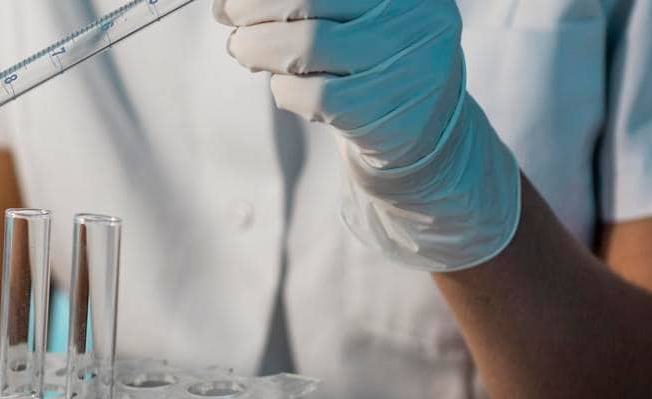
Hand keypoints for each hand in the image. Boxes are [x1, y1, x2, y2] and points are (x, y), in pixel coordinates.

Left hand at [215, 0, 519, 270]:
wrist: (423, 132)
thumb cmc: (377, 63)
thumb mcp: (359, 18)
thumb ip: (308, 5)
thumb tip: (230, 1)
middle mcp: (413, 16)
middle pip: (307, 1)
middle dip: (253, 8)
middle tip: (229, 16)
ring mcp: (403, 64)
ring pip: (304, 47)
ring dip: (256, 48)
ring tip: (244, 50)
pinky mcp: (383, 111)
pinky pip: (312, 95)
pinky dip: (283, 89)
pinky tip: (283, 86)